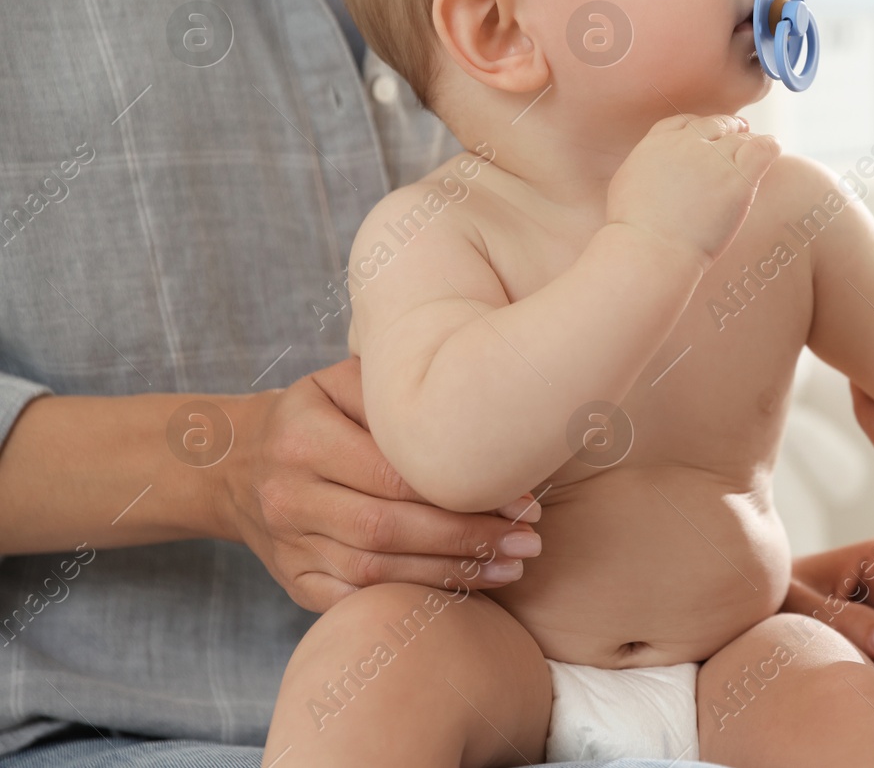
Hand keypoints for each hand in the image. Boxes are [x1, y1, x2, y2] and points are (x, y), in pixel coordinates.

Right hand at [218, 357, 542, 611]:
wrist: (234, 462)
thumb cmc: (315, 413)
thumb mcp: (343, 383)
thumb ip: (400, 396)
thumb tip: (484, 418)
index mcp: (303, 438)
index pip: (394, 475)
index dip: (462, 493)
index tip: (522, 502)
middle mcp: (289, 496)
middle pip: (387, 529)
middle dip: (467, 540)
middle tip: (529, 543)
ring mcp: (289, 546)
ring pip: (375, 572)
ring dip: (451, 575)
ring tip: (512, 568)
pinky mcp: (295, 581)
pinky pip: (356, 600)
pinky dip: (412, 598)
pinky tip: (464, 592)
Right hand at [607, 113, 780, 270]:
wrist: (650, 250)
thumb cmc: (635, 231)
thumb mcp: (627, 184)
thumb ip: (647, 166)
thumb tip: (660, 169)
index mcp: (657, 144)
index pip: (685, 122)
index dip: (700, 128)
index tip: (708, 139)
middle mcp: (686, 144)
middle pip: (714, 125)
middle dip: (728, 130)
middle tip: (738, 138)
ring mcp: (713, 160)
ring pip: (740, 137)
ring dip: (747, 143)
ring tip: (753, 154)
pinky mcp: (737, 179)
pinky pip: (763, 148)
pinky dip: (769, 146)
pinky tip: (771, 150)